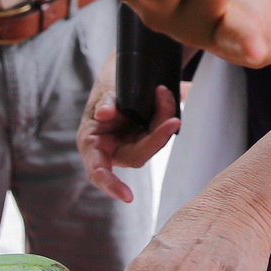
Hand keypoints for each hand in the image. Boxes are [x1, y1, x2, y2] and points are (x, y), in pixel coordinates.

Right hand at [79, 55, 180, 203]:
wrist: (123, 73)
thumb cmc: (108, 86)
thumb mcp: (104, 90)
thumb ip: (105, 102)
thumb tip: (104, 114)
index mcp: (92, 143)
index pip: (99, 172)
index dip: (111, 185)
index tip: (128, 197)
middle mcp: (112, 149)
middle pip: (138, 155)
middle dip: (157, 137)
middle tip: (173, 118)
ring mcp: (131, 144)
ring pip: (153, 142)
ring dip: (164, 118)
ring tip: (166, 92)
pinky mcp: (148, 137)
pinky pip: (160, 131)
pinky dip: (167, 114)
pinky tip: (178, 93)